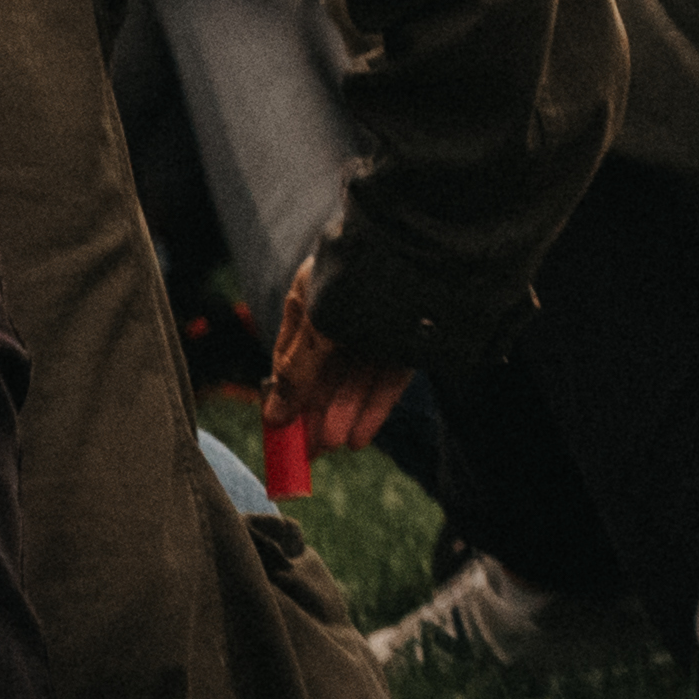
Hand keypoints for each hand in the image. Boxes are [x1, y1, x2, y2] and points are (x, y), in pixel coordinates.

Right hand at [260, 264, 410, 466]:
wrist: (424, 247)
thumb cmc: (359, 276)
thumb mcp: (318, 326)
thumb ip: (297, 370)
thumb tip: (273, 415)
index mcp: (312, 299)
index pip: (293, 356)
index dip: (287, 394)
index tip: (282, 430)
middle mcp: (344, 312)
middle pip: (326, 372)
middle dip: (317, 411)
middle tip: (310, 451)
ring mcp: (378, 324)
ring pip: (358, 378)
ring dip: (345, 413)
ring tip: (334, 445)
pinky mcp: (410, 337)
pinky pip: (388, 377)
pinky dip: (375, 406)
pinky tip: (360, 435)